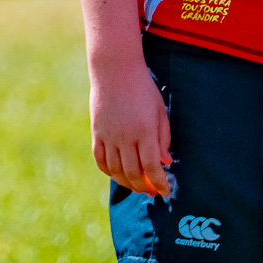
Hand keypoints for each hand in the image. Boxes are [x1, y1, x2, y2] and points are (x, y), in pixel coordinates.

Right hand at [90, 55, 172, 197]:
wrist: (115, 70)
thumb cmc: (143, 89)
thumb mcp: (160, 111)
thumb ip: (163, 138)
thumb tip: (165, 162)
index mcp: (144, 130)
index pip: (152, 167)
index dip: (159, 183)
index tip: (165, 192)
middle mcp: (125, 136)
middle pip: (133, 173)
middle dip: (144, 187)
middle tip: (152, 191)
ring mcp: (108, 135)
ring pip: (115, 170)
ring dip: (127, 183)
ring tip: (136, 186)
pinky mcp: (97, 132)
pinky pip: (100, 160)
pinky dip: (109, 172)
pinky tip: (117, 174)